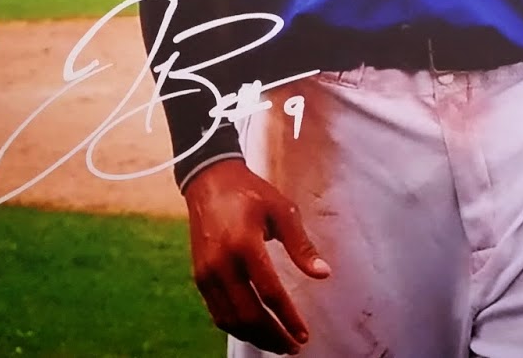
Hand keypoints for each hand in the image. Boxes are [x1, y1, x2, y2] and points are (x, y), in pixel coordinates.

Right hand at [183, 159, 331, 354]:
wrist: (209, 181)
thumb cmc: (250, 193)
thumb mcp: (282, 210)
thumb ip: (302, 245)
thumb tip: (323, 273)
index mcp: (244, 244)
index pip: (270, 293)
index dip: (288, 318)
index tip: (303, 333)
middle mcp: (221, 263)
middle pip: (248, 314)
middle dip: (273, 336)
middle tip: (293, 346)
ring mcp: (207, 273)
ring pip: (230, 319)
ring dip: (255, 337)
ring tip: (277, 345)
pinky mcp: (200, 276)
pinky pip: (217, 311)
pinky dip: (236, 327)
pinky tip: (254, 331)